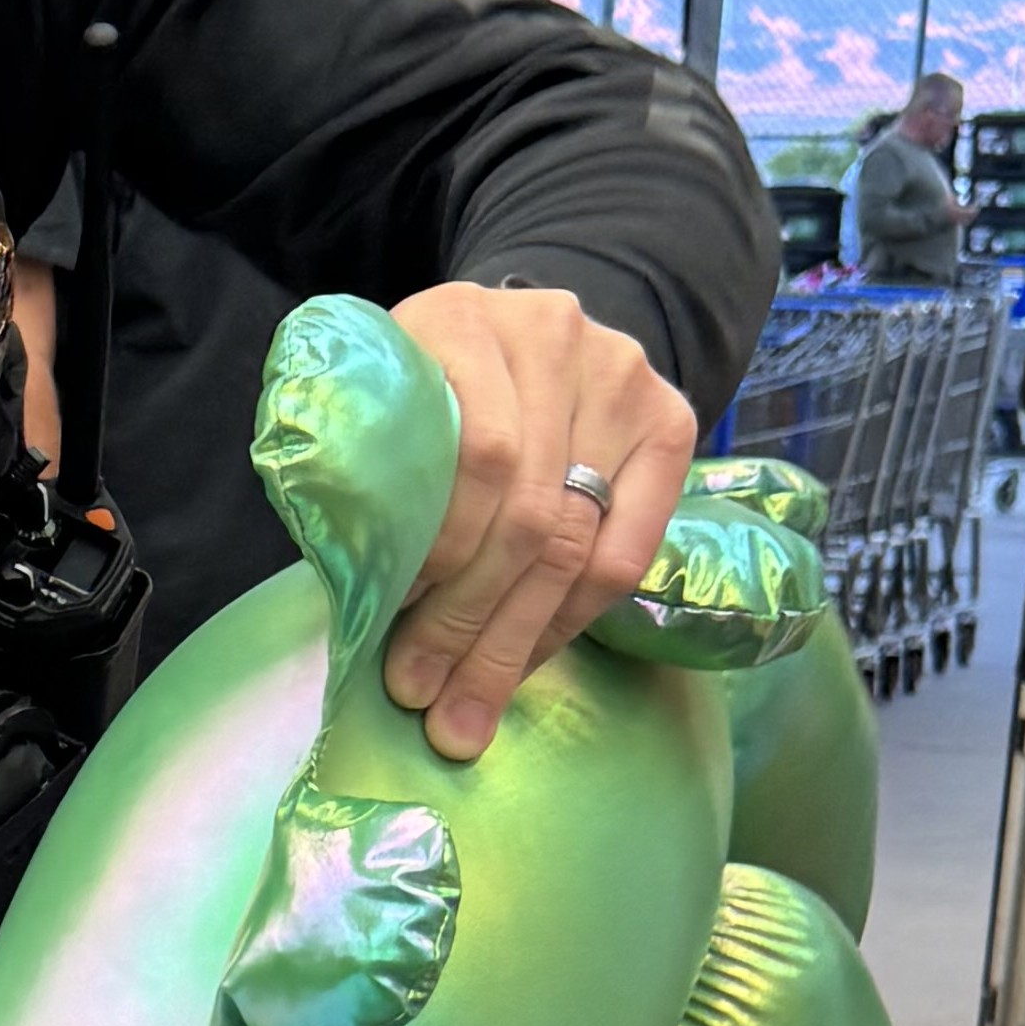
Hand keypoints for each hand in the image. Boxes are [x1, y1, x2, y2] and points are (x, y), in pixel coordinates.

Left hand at [383, 285, 696, 758]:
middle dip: (469, 622)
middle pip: (529, 512)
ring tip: (467, 707)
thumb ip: (364, 468)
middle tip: (424, 698)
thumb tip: (352, 597)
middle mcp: (551, 334)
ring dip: (516, 640)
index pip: (478, 455)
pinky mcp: (672, 420)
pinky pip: (630, 550)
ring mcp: (621, 376)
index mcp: (457, 318)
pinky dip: (571, 619)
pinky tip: (528, 660)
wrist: (514, 331)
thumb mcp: (380, 402)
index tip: (388, 620)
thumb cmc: (423, 389)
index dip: (438, 549)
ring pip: (577, 542)